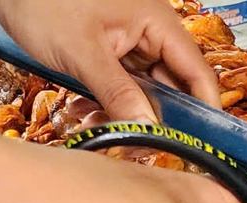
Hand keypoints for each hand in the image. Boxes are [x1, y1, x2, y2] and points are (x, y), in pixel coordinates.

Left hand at [0, 0, 219, 122]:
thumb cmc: (42, 1)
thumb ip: (118, 93)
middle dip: (155, 117)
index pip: (197, 72)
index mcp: (157, 22)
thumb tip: (149, 129)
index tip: (200, 142)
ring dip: (127, 113)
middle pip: (172, 85)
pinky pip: (121, 85)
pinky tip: (88, 113)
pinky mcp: (109, 52)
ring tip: (102, 126)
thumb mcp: (82, 53)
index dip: (203, 108)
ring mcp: (129, 42)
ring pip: (144, 89)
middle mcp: (150, 32)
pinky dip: (109, 103)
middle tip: (140, 144)